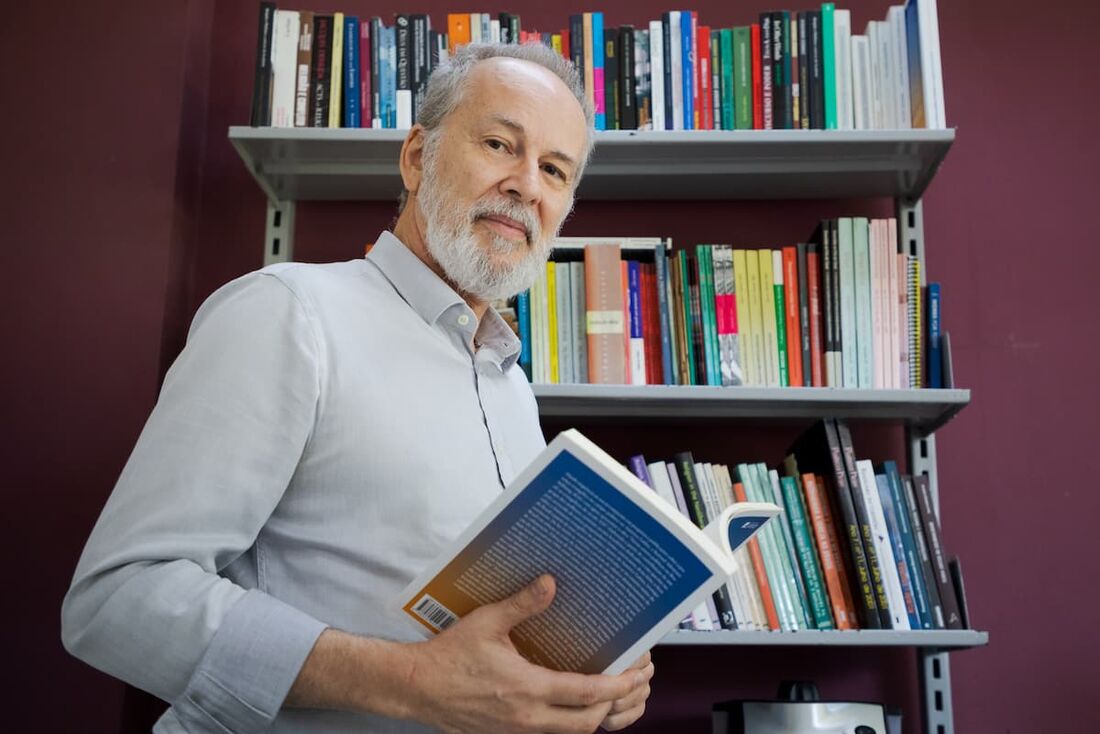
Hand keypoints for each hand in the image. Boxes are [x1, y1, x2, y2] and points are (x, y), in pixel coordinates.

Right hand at [400, 575, 643, 733]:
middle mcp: (527, 717)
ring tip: (610, 693)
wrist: (416, 688)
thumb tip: (550, 582)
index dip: (616, 687)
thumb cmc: (450, 655)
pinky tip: (574, 702)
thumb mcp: (486, 622)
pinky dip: (569, 721)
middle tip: (631, 684)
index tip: (635, 676)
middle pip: (587, 723)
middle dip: (614, 705)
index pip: (586, 695)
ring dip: (593, 716)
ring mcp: (518, 730)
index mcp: (527, 689)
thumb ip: (522, 603)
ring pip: (570, 733)